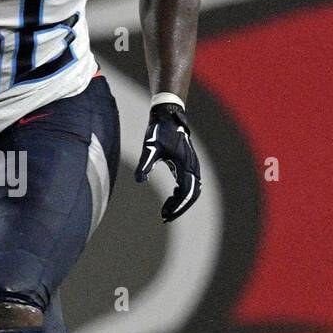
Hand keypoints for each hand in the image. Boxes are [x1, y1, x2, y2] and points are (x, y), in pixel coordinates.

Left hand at [135, 103, 200, 221]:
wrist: (168, 115)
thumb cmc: (159, 131)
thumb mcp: (150, 147)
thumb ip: (145, 164)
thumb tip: (139, 180)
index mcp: (186, 164)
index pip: (187, 192)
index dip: (178, 206)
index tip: (166, 215)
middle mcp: (192, 166)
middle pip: (192, 194)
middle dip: (179, 207)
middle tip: (164, 216)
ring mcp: (192, 165)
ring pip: (192, 190)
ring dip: (181, 202)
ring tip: (166, 210)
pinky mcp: (188, 164)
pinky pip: (189, 184)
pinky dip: (181, 194)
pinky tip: (170, 198)